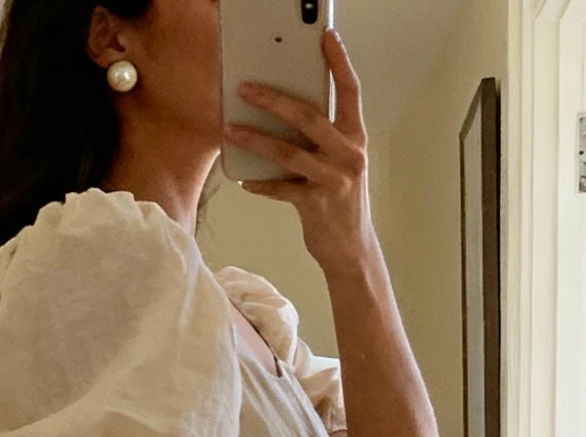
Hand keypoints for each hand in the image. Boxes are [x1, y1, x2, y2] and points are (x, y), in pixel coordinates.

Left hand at [225, 30, 370, 274]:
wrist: (352, 251)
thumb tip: (284, 113)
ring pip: (288, 152)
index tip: (325, 36)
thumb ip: (322, 139)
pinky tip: (245, 179)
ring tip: (230, 129)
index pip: (350, 91)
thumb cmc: (341, 202)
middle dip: (274, 99)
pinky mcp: (316, 205)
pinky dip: (261, 183)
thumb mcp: (340, 164)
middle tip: (246, 87)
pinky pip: (281, 188)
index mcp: (355, 139)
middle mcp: (348, 156)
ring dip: (255, 139)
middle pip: (309, 117)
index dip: (338, 62)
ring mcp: (333, 180)